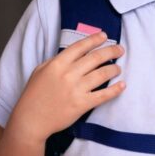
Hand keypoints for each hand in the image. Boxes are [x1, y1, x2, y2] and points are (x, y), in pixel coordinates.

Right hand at [8, 33, 124, 145]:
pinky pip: (103, 95)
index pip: (80, 46)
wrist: (31, 119)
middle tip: (119, 49)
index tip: (104, 36)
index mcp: (58, 64)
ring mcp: (76, 89)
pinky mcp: (82, 105)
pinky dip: (115, 90)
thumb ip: (56, 61)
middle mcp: (69, 74)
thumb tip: (73, 55)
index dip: (94, 39)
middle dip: (110, 51)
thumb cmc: (34, 95)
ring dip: (114, 69)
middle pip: (95, 58)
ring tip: (118, 68)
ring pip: (102, 74)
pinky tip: (122, 85)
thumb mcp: (40, 70)